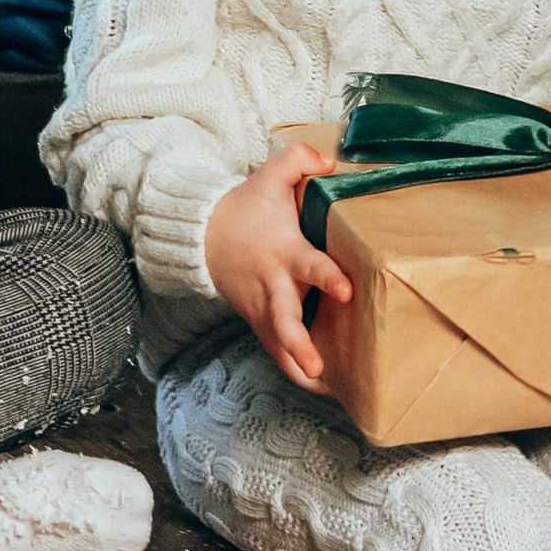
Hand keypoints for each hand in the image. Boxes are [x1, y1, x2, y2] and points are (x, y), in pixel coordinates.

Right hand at [203, 143, 352, 394]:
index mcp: (285, 253)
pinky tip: (322, 388)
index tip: (347, 289)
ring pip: (278, 346)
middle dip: (300, 344)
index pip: (308, 265)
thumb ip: (298, 159)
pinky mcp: (260, 323)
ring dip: (299, 369)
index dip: (327, 277)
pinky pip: (277, 352)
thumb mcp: (268, 176)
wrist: (203, 238)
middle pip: (284, 320)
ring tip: (328, 391)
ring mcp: (264, 309)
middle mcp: (274, 287)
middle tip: (317, 365)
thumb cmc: (246, 209)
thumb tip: (329, 160)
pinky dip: (295, 371)